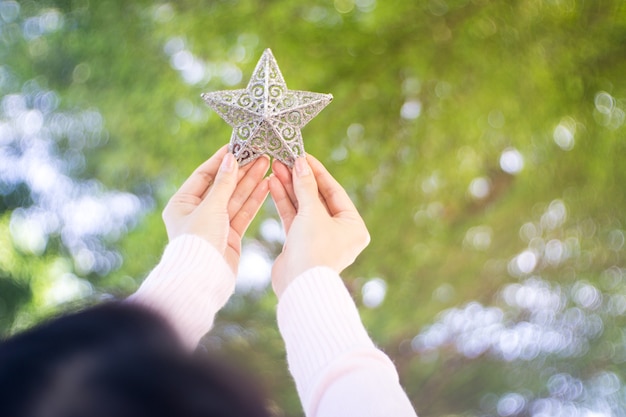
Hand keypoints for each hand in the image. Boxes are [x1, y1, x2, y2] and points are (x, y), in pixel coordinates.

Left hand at [162, 145, 269, 272]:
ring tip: (267, 164)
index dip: (222, 161)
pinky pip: (242, 213)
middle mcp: (197, 213)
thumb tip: (230, 158)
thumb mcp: (210, 207)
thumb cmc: (199, 241)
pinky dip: (254, 200)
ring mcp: (214, 225)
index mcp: (182, 203)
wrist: (203, 278)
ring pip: (235, 199)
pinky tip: (266, 185)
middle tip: (259, 153)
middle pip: (222, 186)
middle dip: (241, 170)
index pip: (204, 175)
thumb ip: (224, 183)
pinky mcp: (229, 236)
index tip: (238, 146)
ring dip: (250, 182)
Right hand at [269, 155, 369, 296]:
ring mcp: (319, 238)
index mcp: (353, 226)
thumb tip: (301, 163)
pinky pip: (294, 218)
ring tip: (276, 168)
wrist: (298, 285)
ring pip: (304, 207)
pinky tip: (273, 184)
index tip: (303, 155)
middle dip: (300, 179)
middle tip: (285, 160)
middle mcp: (339, 232)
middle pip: (318, 198)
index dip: (317, 172)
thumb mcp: (312, 213)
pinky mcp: (301, 244)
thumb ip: (306, 186)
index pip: (334, 191)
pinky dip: (285, 203)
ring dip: (290, 188)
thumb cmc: (314, 250)